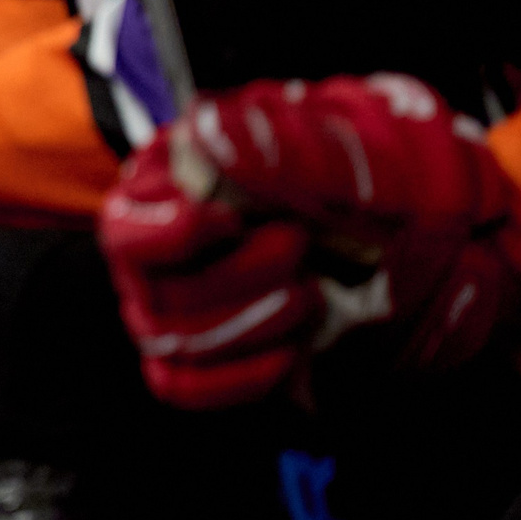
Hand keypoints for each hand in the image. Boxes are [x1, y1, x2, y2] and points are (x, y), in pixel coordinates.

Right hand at [99, 75, 516, 410]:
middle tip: (297, 245)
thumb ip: (267, 141)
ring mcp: (170, 311)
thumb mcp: (316, 149)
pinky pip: (185, 387)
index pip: (127, 230)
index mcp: (159, 193)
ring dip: (248, 323)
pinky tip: (290, 354)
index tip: (229, 221)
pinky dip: (237, 378)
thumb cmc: (344, 182)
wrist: (394, 234)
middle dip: (235, 276)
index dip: (173, 235)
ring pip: (173, 341)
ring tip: (310, 294)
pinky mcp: (199, 361)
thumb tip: (217, 132)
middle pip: (158, 292)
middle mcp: (150, 257)